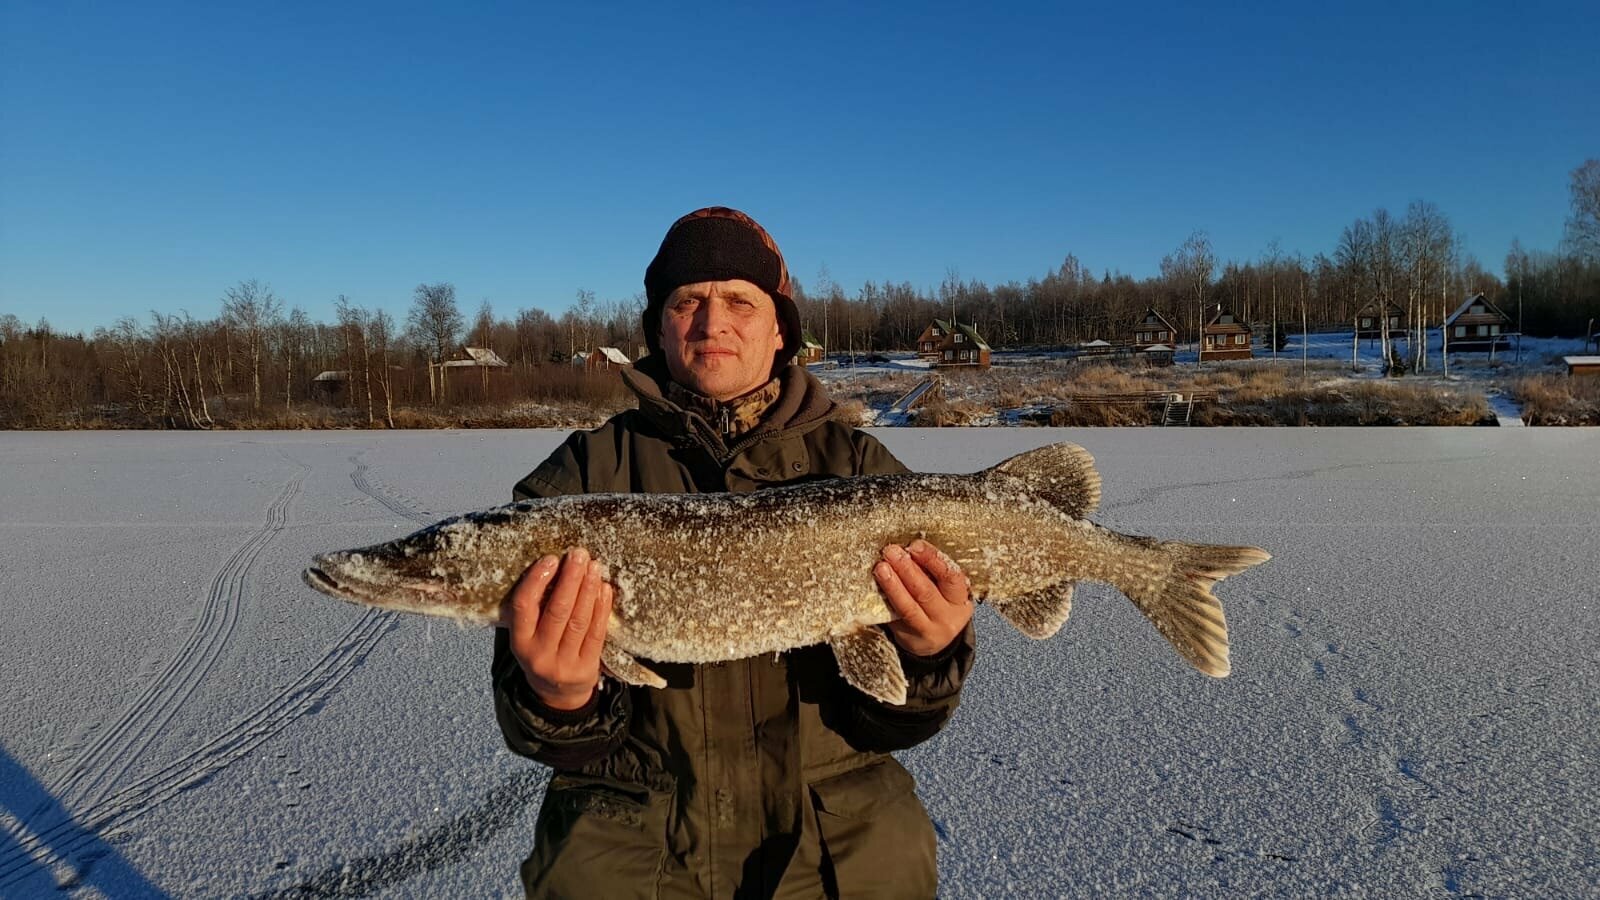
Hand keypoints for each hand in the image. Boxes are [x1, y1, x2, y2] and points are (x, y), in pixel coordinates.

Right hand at [500, 547, 613, 710]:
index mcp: (520, 642)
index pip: (523, 607)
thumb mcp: (527, 636)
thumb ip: (533, 610)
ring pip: (579, 620)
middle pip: (557, 611)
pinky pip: (596, 633)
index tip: (551, 559)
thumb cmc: (542, 652)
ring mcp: (564, 664)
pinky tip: (604, 588)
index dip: (537, 581)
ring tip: (594, 566)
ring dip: (588, 589)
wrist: (557, 695)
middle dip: (570, 579)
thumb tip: (552, 566)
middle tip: (579, 555)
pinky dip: (601, 608)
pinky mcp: (586, 668)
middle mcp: (539, 654)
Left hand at [874, 539, 973, 656]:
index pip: (950, 577)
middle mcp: (947, 617)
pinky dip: (885, 600)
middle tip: (892, 552)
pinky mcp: (908, 639)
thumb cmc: (937, 604)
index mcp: (960, 599)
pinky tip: (876, 586)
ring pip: (908, 607)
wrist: (934, 642)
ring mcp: (927, 631)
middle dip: (907, 569)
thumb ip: (932, 571)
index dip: (932, 559)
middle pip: (926, 592)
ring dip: (892, 585)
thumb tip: (908, 547)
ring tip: (881, 568)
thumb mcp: (944, 590)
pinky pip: (894, 618)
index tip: (915, 545)